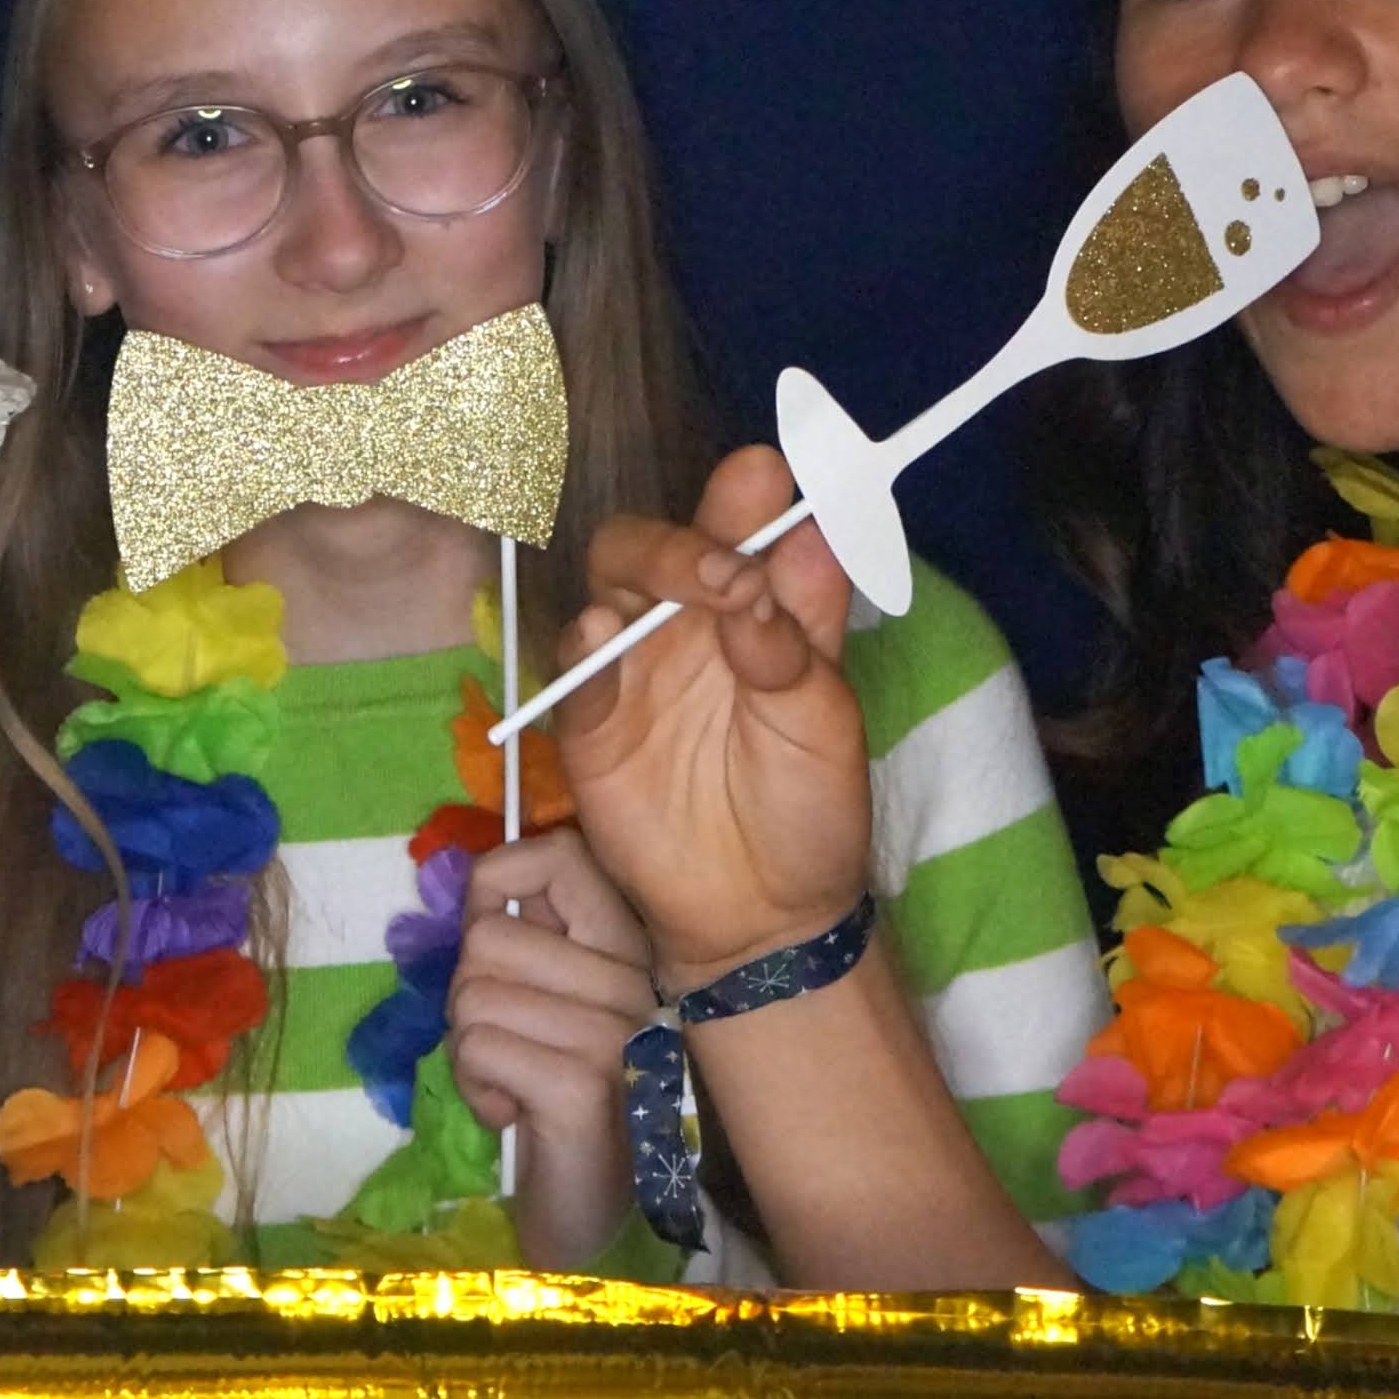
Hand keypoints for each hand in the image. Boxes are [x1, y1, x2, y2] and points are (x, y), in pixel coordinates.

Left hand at [451, 831, 656, 1261]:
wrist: (591, 1211)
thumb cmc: (557, 1095)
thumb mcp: (550, 1001)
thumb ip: (533, 940)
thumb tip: (484, 881)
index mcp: (628, 946)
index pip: (557, 856)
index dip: (495, 884)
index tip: (490, 938)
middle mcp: (634, 981)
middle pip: (488, 938)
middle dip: (467, 997)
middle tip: (504, 1043)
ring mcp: (615, 1034)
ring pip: (474, 996)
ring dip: (467, 1048)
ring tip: (509, 1081)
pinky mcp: (582, 1088)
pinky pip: (477, 1049)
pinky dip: (473, 1088)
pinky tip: (510, 1112)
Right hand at [551, 445, 873, 983]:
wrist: (765, 916)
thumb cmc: (808, 810)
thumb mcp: (825, 725)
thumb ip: (799, 640)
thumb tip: (802, 542)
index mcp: (757, 607)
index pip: (744, 525)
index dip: (751, 494)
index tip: (773, 482)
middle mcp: (689, 622)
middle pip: (658, 540)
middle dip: (693, 536)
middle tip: (738, 571)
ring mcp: (634, 667)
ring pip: (611, 581)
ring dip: (651, 567)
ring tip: (705, 589)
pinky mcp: (590, 724)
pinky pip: (573, 669)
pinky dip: (582, 643)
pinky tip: (603, 635)